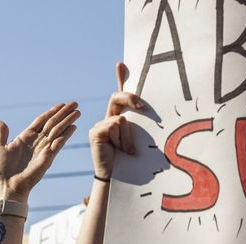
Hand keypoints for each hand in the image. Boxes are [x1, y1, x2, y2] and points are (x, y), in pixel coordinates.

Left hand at [0, 101, 79, 201]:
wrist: (8, 186)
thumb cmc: (2, 170)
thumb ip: (2, 134)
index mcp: (25, 137)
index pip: (41, 121)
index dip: (51, 112)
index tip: (61, 104)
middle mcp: (37, 142)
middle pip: (52, 123)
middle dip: (63, 113)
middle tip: (75, 103)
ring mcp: (43, 149)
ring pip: (58, 130)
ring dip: (67, 120)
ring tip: (78, 111)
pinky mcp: (48, 157)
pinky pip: (59, 143)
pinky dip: (66, 134)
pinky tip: (73, 126)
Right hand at [91, 63, 144, 180]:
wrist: (119, 178)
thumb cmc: (133, 160)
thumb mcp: (142, 138)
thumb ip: (144, 122)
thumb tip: (150, 110)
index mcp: (121, 117)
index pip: (121, 93)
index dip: (120, 78)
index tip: (121, 64)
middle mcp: (109, 118)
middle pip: (118, 96)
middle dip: (131, 98)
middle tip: (142, 107)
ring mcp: (100, 125)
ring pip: (121, 118)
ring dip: (129, 136)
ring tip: (128, 150)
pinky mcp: (95, 132)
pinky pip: (114, 125)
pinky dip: (122, 139)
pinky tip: (120, 150)